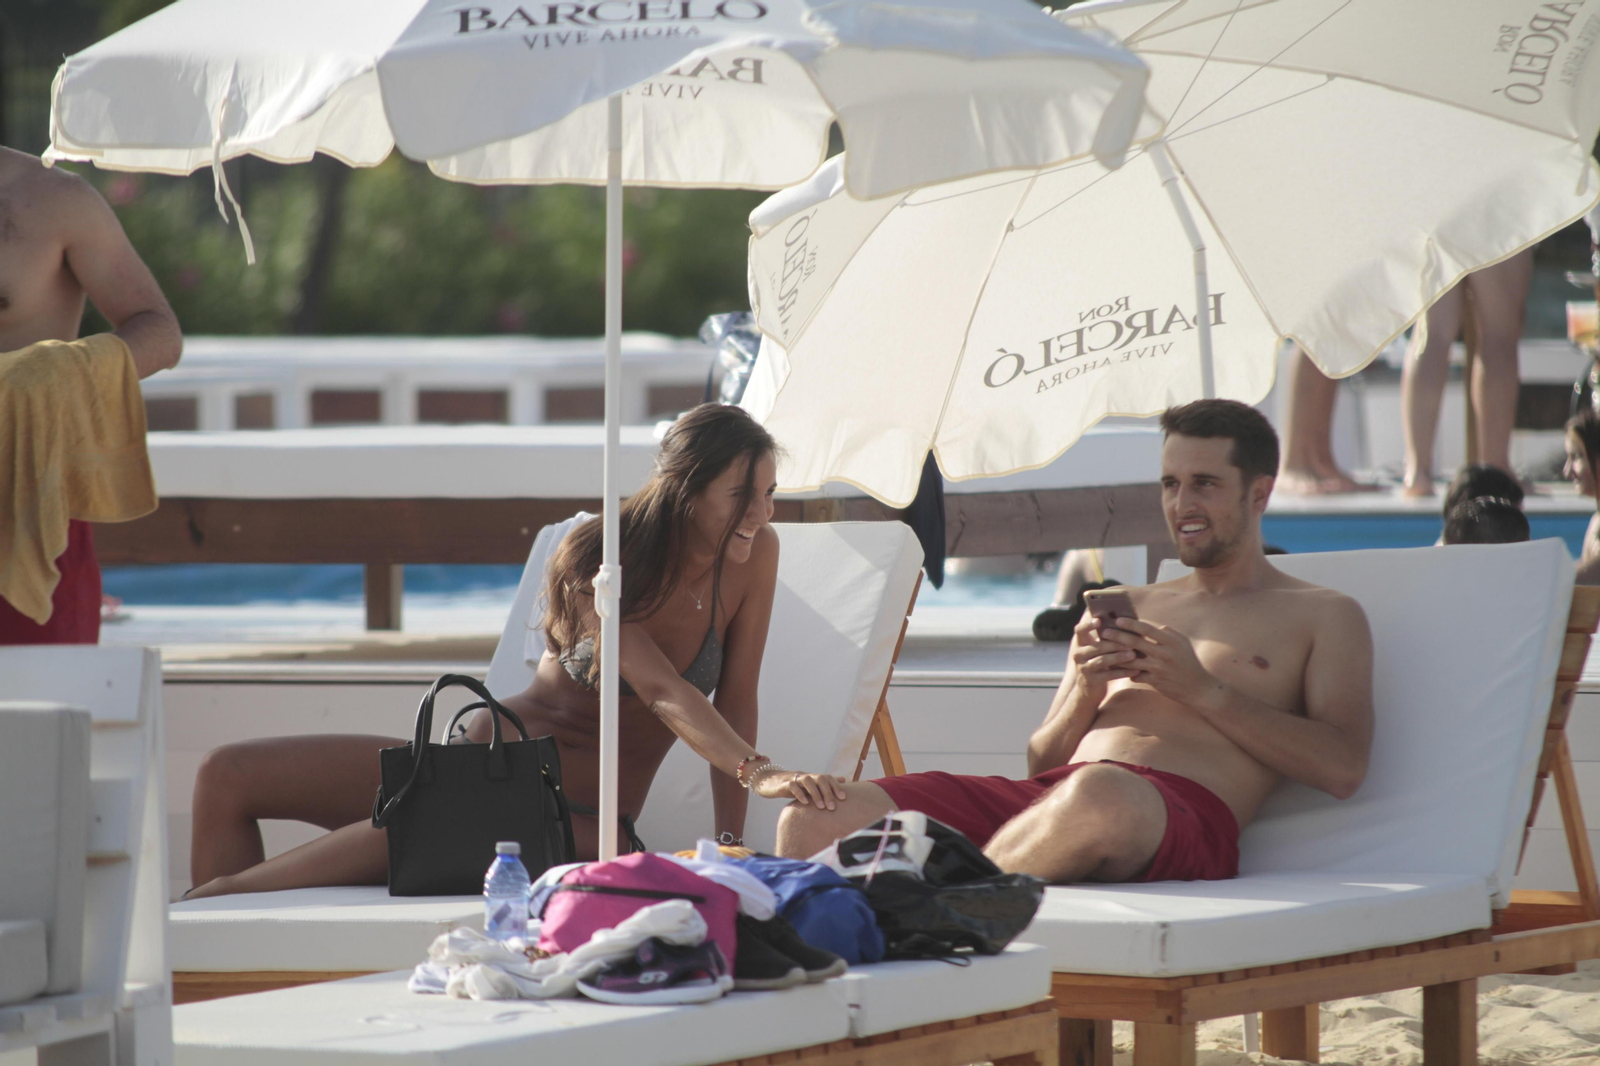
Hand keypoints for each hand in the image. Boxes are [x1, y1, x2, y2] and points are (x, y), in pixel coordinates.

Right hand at [754, 769, 848, 809]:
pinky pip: (792, 786)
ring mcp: (794, 778)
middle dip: (828, 792)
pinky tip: (805, 803)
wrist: (767, 781)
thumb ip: (824, 783)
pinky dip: (800, 794)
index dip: (836, 786)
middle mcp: (804, 776)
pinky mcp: (783, 784)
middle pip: (820, 778)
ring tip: (821, 807)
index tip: (843, 799)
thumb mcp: (808, 785)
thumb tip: (844, 780)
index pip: (827, 778)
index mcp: (811, 777)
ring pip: (807, 781)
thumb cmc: (791, 785)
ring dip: (816, 793)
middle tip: (832, 807)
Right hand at [1070, 610, 1140, 700]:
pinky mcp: (1091, 681)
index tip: (1099, 621)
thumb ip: (1105, 638)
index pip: (1080, 630)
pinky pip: (1109, 675)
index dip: (1088, 625)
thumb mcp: (1096, 651)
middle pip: (1097, 646)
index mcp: (1080, 644)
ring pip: (1102, 660)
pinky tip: (1135, 671)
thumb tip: (1127, 623)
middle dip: (1115, 644)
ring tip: (1133, 655)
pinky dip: (1123, 672)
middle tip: (1130, 642)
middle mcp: (1079, 655)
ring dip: (1119, 657)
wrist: (1088, 689)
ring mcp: (1084, 668)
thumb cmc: (1098, 663)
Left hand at [1098, 618, 1222, 707]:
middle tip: (1104, 632)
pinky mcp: (1154, 681)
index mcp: (1170, 641)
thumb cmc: (1188, 661)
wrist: (1198, 687)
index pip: (1146, 629)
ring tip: (1104, 650)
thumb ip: (1166, 633)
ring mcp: (1158, 668)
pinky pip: (1135, 675)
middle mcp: (1164, 654)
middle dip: (1117, 636)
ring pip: (1131, 660)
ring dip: (1116, 655)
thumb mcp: (1182, 643)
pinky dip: (1125, 671)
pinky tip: (1115, 668)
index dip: (1130, 623)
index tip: (1117, 619)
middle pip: (1135, 643)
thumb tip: (1148, 625)